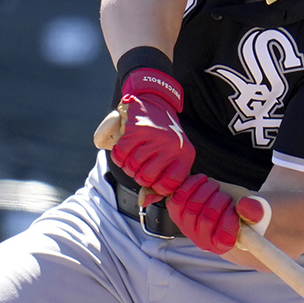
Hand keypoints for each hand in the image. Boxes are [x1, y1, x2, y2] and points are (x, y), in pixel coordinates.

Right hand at [107, 68, 192, 198]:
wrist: (155, 100)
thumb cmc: (162, 136)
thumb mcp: (169, 158)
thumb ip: (158, 182)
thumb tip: (143, 202)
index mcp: (184, 156)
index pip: (168, 186)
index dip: (155, 187)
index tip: (152, 178)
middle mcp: (172, 147)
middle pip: (145, 178)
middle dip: (137, 174)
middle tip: (139, 162)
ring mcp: (155, 138)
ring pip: (131, 166)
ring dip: (126, 163)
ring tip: (132, 153)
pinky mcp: (137, 129)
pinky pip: (120, 153)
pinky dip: (118, 153)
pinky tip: (124, 145)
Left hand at [166, 174, 267, 254]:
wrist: (227, 208)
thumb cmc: (244, 213)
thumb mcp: (258, 212)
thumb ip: (256, 210)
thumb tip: (244, 205)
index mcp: (224, 245)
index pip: (224, 237)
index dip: (231, 219)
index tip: (236, 208)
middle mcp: (203, 241)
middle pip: (207, 217)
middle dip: (220, 200)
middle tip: (227, 196)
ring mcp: (188, 228)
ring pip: (192, 205)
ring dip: (206, 190)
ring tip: (216, 188)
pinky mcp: (177, 213)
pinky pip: (178, 198)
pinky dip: (190, 185)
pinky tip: (203, 181)